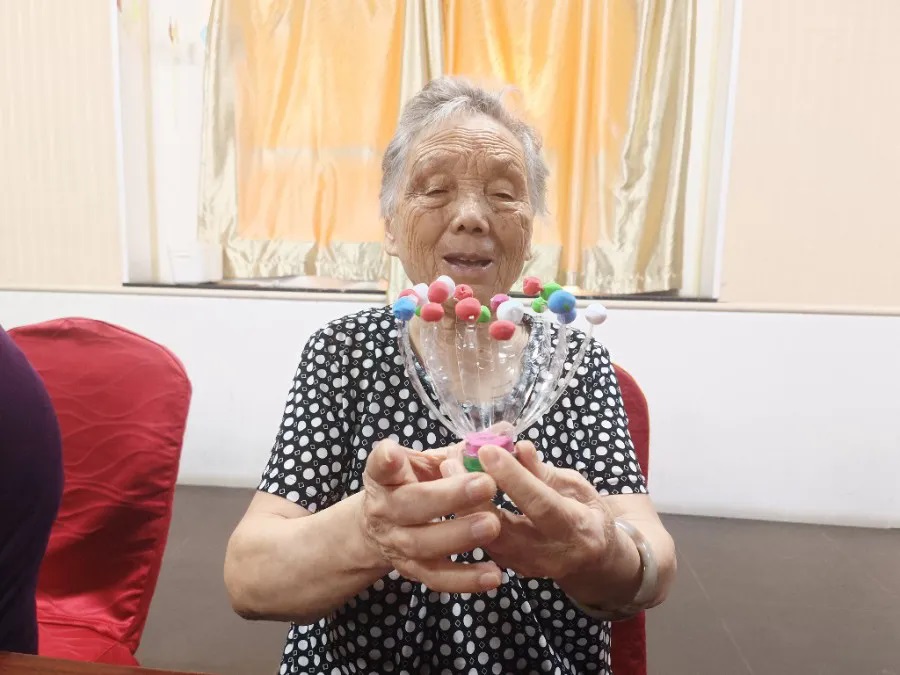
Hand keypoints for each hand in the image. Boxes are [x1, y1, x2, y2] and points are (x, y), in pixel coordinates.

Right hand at [359, 439, 503, 592]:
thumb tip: (506, 431)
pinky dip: (465, 580)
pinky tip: (494, 575)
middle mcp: (385, 509)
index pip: (380, 466)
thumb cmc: (416, 484)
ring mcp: (397, 543)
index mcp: (385, 476)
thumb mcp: (430, 462)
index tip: (394, 453)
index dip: (386, 460)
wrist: (383, 527)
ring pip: (423, 544)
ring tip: (493, 525)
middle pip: (409, 506)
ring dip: (459, 536)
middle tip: (486, 485)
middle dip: (448, 496)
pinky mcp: (413, 571)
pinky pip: (438, 578)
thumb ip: (463, 449)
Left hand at [442, 441, 616, 580]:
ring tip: (447, 473)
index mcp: (576, 528)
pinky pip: (484, 545)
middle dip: (473, 496)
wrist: (594, 559)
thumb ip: (543, 471)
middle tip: (452, 463)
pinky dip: (466, 519)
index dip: (512, 477)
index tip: (487, 450)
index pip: (539, 503)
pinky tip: (452, 493)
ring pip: (487, 540)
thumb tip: (518, 447)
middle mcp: (551, 554)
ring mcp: (529, 567)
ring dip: (462, 506)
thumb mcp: (575, 485)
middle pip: (504, 529)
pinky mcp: (511, 570)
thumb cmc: (586, 513)